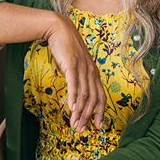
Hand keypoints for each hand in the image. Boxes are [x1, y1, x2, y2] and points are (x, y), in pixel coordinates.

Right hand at [0, 2, 105, 132]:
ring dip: (79, 112)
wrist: (59, 29)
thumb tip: (75, 93)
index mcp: (93, 71)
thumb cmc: (65, 47)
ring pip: (84, 94)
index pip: (101, 96)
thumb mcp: (74, 64)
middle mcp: (91, 70)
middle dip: (88, 117)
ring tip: (74, 125)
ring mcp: (82, 67)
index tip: (97, 126)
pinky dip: (74, 98)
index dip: (100, 112)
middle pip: (93, 99)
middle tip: (82, 130)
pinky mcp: (71, 64)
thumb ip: (77, 77)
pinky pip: (74, 84)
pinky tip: (71, 108)